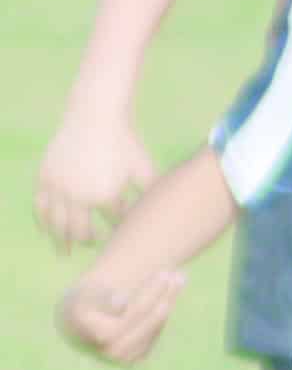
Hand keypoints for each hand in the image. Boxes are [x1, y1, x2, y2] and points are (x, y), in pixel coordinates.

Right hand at [32, 109, 148, 251]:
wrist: (96, 116)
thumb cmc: (127, 145)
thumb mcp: (146, 172)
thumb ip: (153, 199)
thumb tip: (172, 222)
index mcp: (106, 196)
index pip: (114, 225)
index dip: (120, 230)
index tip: (123, 234)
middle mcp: (79, 194)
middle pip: (82, 232)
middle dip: (90, 241)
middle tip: (96, 247)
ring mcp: (58, 186)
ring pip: (57, 224)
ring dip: (62, 240)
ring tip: (65, 252)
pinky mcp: (45, 176)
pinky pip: (40, 206)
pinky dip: (43, 221)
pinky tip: (47, 231)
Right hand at [55, 266, 179, 363]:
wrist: (72, 325)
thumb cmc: (79, 303)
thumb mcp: (83, 296)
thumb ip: (98, 297)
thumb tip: (121, 302)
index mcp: (102, 335)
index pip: (137, 311)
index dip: (153, 292)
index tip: (165, 274)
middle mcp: (115, 352)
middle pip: (149, 318)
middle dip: (165, 294)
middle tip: (180, 274)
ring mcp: (126, 358)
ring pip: (155, 326)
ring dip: (169, 301)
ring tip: (179, 279)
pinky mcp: (135, 359)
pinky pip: (155, 333)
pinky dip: (164, 312)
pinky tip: (171, 294)